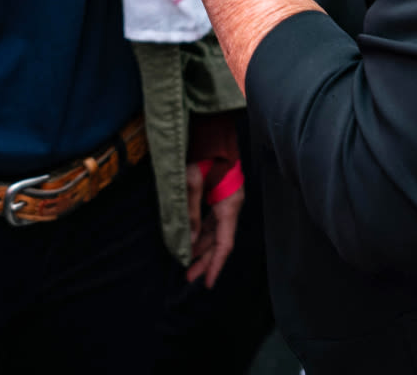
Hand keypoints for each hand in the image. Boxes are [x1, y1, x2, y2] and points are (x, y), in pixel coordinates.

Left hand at [185, 160, 242, 287]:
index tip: (207, 283)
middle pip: (218, 241)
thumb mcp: (192, 182)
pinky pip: (209, 220)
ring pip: (213, 232)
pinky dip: (200, 232)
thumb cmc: (204, 153)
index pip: (224, 244)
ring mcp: (224, 201)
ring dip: (201, 247)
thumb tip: (189, 241)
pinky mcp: (217, 195)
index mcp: (229, 205)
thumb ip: (190, 212)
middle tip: (188, 277)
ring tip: (186, 263)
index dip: (215, 265)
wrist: (212, 133)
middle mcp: (230, 206)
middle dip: (205, 260)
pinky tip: (190, 240)